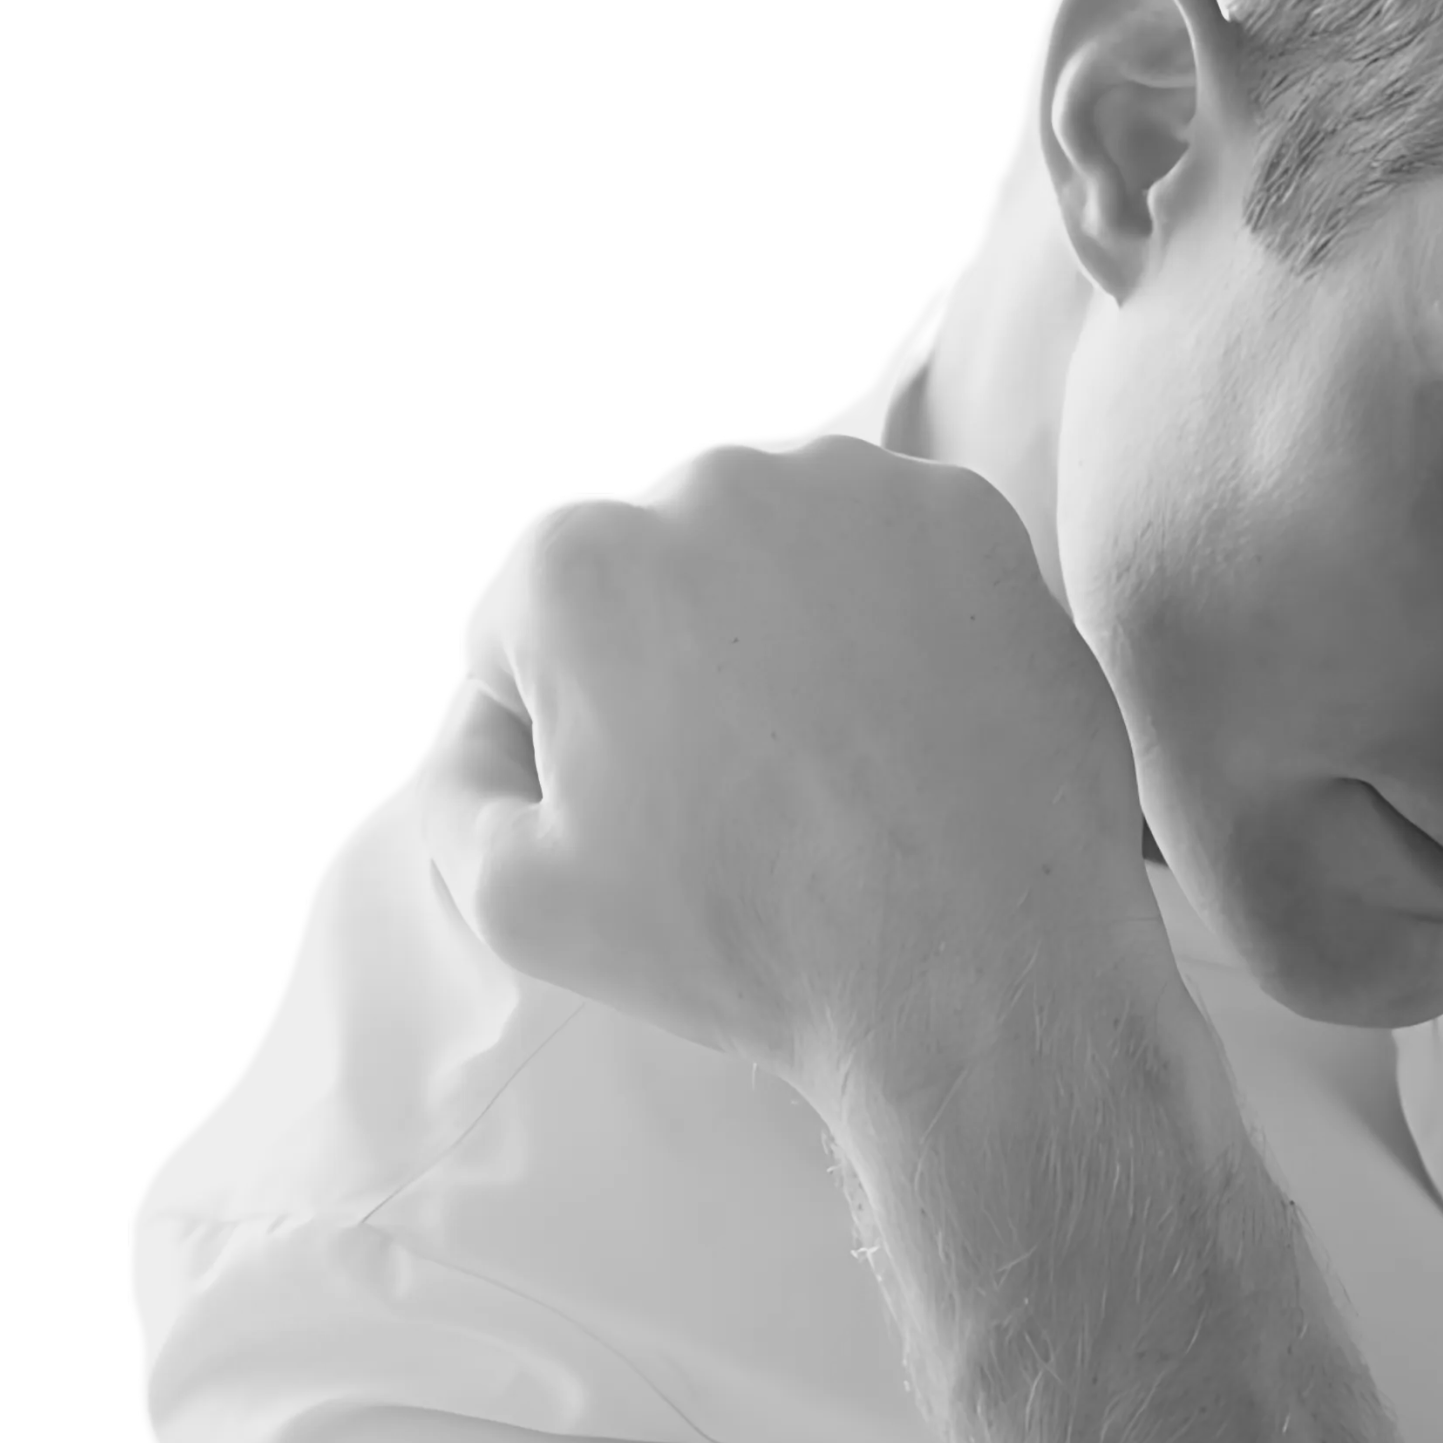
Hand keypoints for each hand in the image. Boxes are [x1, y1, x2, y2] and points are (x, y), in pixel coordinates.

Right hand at [416, 433, 1170, 1113]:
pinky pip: (895, 557)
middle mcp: (710, 483)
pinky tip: (912, 723)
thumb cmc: (750, 940)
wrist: (984, 959)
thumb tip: (488, 721)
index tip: (635, 816)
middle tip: (742, 794)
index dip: (562, 740)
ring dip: (787, 630)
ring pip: (779, 553)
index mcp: (574, 562)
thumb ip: (457, 785)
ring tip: (833, 762)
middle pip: (658, 576)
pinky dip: (897, 620)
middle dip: (676, 665)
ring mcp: (854, 488)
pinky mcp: (970, 514)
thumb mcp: (522, 903)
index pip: (527, 636)